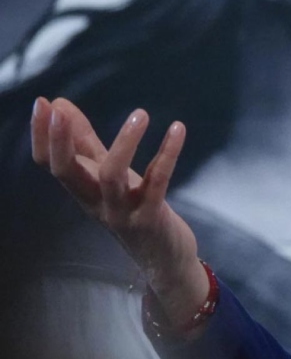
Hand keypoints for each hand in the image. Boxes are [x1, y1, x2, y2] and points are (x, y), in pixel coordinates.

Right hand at [30, 97, 211, 330]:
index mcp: (82, 190)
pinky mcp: (151, 217)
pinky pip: (158, 182)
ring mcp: (122, 211)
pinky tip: (177, 129)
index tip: (41, 103)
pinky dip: (167, 154)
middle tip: (58, 110)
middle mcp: (94, 202)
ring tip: (140, 113)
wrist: (163, 259)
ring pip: (112, 176)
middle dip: (59, 142)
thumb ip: (84, 142)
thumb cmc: (133, 208)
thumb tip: (59, 103)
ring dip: (125, 143)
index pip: (50, 164)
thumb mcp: (107, 174)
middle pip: (67, 174)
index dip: (42, 136)